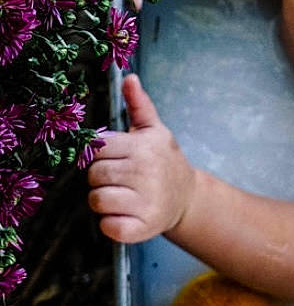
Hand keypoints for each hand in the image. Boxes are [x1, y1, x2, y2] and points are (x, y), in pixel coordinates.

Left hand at [87, 74, 195, 242]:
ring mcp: (145, 201)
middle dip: (101, 178)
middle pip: (93, 175)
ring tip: (123, 196)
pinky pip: (108, 226)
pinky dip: (111, 224)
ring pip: (96, 200)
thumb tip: (129, 77)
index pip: (97, 148)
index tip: (116, 159)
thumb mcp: (155, 131)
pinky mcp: (141, 227)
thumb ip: (139, 104)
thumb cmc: (164, 161)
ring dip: (105, 200)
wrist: (188, 197)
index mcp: (144, 147)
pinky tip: (126, 214)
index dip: (101, 155)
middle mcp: (145, 173)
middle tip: (120, 179)